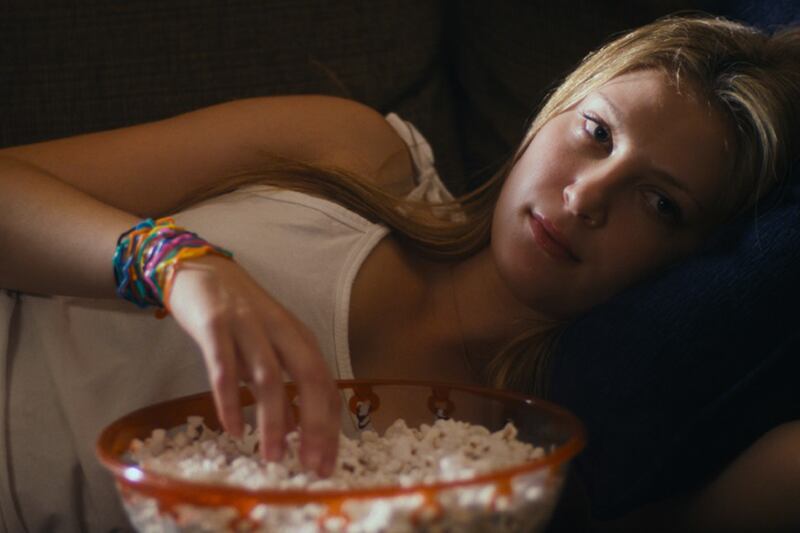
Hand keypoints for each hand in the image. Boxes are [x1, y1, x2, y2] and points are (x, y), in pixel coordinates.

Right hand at [165, 254, 340, 475]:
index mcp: (299, 338)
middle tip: (312, 466)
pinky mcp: (215, 325)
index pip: (325, 385)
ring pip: (269, 378)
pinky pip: (223, 368)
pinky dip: (230, 401)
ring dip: (274, 421)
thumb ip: (284, 384)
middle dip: (315, 426)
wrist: (200, 270)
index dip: (330, 426)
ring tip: (273, 457)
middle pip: (309, 378)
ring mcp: (248, 326)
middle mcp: (280, 331)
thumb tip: (298, 430)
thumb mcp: (270, 347)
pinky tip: (233, 429)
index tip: (327, 464)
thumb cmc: (240, 315)